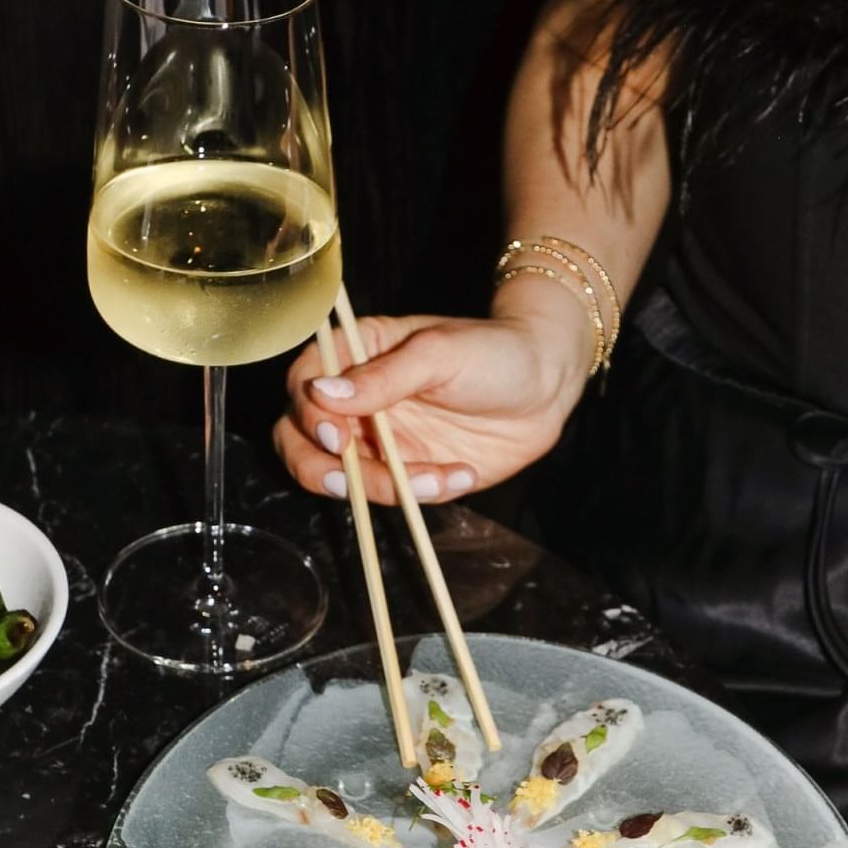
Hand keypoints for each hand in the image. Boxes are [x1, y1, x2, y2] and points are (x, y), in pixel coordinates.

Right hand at [274, 310, 591, 504]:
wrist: (548, 387)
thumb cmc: (495, 352)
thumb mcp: (441, 354)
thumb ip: (384, 376)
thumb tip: (322, 393)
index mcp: (357, 355)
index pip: (303, 384)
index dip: (307, 414)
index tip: (336, 436)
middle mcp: (358, 401)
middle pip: (300, 440)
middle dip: (321, 467)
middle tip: (355, 479)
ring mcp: (379, 440)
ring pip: (343, 477)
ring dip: (383, 488)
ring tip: (439, 475)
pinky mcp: (409, 471)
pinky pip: (394, 495)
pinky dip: (422, 494)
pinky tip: (461, 473)